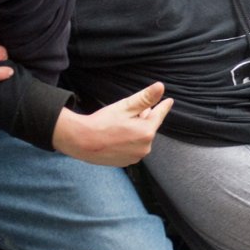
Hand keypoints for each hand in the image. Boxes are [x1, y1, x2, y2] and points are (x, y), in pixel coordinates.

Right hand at [51, 82, 172, 166]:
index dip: (163, 107)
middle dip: (143, 118)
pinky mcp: (126, 162)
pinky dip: (129, 141)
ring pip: (140, 138)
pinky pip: (133, 148)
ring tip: (121, 124)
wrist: (81, 141)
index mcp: (146, 132)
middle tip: (132, 111)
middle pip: (148, 127)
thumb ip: (145, 98)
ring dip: (136, 130)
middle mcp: (144, 147)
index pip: (159, 116)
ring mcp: (135, 157)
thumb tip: (161, 87)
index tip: (168, 101)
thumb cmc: (102, 123)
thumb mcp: (125, 107)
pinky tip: (118, 136)